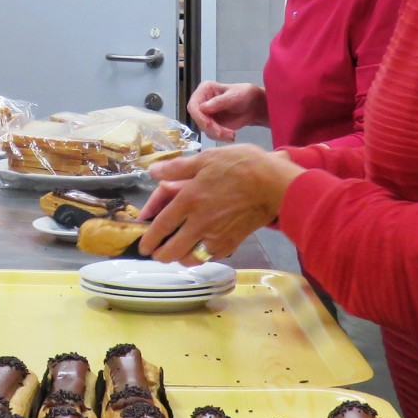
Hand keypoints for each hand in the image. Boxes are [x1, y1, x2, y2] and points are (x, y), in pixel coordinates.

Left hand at [139, 145, 303, 261]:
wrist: (274, 184)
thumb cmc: (240, 166)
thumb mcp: (206, 158)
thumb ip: (178, 167)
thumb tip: (153, 171)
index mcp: (188, 200)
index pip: (161, 226)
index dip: (149, 239)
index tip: (143, 246)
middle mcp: (199, 223)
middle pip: (172, 250)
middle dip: (161, 256)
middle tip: (157, 254)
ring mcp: (216, 236)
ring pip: (191, 259)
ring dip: (180, 259)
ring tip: (178, 254)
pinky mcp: (233, 243)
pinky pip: (211, 257)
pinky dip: (203, 258)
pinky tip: (201, 252)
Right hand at [187, 81, 267, 141]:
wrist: (254, 106)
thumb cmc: (245, 95)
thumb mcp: (233, 96)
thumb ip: (218, 101)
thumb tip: (202, 108)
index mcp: (204, 90)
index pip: (194, 105)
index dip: (199, 116)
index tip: (208, 124)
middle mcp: (202, 102)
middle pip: (198, 119)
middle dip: (211, 128)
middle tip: (223, 133)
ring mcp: (206, 114)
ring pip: (204, 128)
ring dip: (217, 134)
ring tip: (232, 135)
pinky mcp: (211, 125)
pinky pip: (211, 134)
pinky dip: (221, 137)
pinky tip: (231, 136)